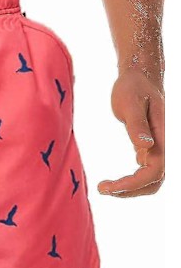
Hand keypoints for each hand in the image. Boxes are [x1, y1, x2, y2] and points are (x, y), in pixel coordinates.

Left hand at [98, 64, 164, 196]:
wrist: (139, 76)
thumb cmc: (133, 87)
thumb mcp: (130, 103)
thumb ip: (137, 125)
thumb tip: (145, 146)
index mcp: (164, 136)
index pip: (155, 171)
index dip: (133, 184)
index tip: (108, 186)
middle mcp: (165, 145)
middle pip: (155, 181)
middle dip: (130, 190)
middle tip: (102, 189)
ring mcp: (158, 147)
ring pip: (152, 180)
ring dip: (131, 189)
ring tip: (105, 187)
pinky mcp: (150, 148)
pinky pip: (145, 172)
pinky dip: (131, 181)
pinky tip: (113, 182)